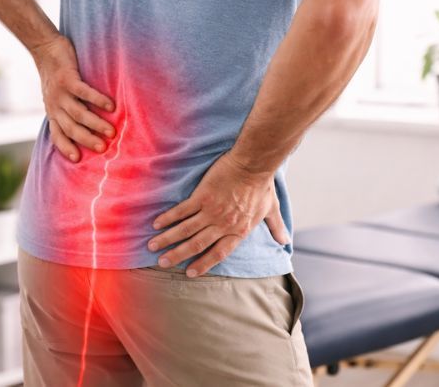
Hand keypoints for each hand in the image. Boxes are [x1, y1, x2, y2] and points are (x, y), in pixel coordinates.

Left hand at [29, 34, 115, 161]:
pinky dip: (98, 100)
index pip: (57, 135)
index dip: (66, 147)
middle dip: (87, 140)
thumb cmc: (56, 75)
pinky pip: (84, 92)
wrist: (45, 49)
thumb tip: (88, 126)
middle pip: (71, 128)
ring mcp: (60, 93)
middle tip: (103, 148)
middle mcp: (55, 105)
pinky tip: (111, 105)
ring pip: (78, 114)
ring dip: (96, 124)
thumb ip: (66, 110)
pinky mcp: (67, 79)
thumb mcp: (55, 97)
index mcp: (52, 112)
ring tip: (111, 132)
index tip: (77, 159)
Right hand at [147, 152, 289, 276]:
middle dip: (178, 255)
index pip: (219, 253)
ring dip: (168, 239)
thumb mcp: (271, 209)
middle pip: (197, 244)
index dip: (203, 264)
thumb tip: (285, 241)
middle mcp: (223, 225)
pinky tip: (157, 224)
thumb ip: (275, 227)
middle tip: (162, 262)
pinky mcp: (202, 197)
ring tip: (153, 245)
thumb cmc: (262, 186)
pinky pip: (182, 211)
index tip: (189, 273)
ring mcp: (211, 211)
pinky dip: (169, 218)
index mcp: (239, 231)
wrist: (253, 165)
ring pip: (186, 230)